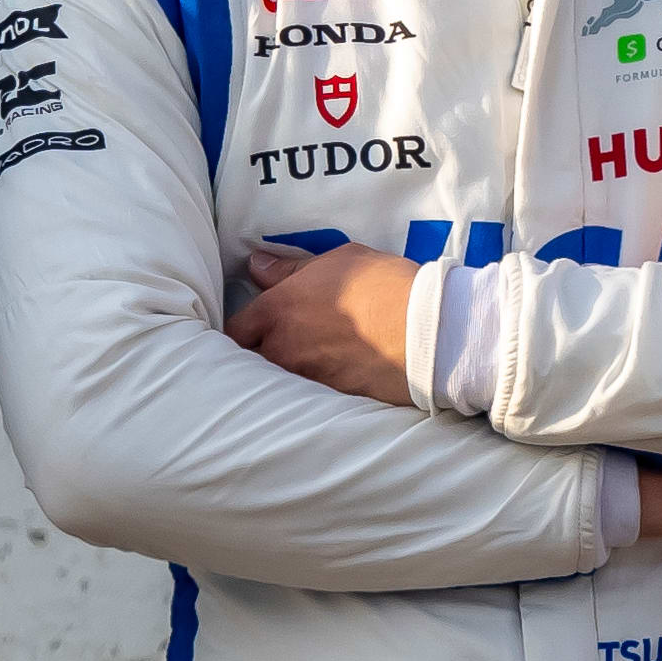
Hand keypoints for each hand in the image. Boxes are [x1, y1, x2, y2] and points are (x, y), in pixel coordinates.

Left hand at [223, 235, 414, 401]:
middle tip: (283, 342)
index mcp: (277, 310)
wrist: (425, 329)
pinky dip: (317, 385)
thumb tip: (258, 265)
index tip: (256, 326)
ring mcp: (306, 378)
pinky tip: (336, 371)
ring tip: (314, 357)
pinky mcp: (331, 399)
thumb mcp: (338, 261)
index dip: (244, 330)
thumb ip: (291, 268)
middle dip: (261, 352)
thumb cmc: (382, 285)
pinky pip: (311, 393)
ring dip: (289, 370)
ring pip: (280, 379)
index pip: (236, 331)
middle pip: (252, 361)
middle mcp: (283, 348)